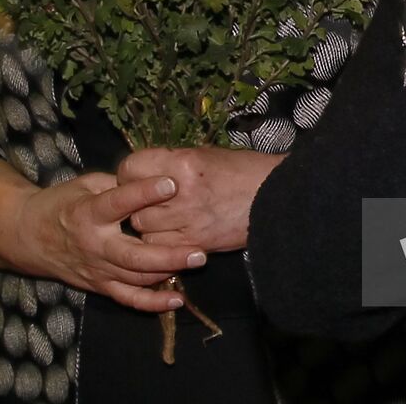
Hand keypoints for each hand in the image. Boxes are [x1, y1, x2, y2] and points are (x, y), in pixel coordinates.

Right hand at [13, 171, 203, 311]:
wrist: (27, 236)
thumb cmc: (61, 203)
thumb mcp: (84, 184)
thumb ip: (117, 184)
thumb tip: (153, 177)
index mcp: (89, 213)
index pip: (119, 203)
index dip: (144, 193)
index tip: (172, 184)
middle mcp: (94, 245)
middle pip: (134, 255)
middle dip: (169, 254)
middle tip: (199, 248)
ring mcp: (97, 270)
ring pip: (136, 278)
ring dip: (168, 272)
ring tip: (197, 260)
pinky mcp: (99, 285)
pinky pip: (127, 299)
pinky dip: (152, 303)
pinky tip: (177, 299)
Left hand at [118, 147, 284, 252]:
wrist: (275, 198)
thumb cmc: (243, 170)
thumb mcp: (206, 155)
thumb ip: (172, 163)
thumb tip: (146, 171)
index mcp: (181, 162)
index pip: (130, 168)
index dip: (130, 174)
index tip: (138, 177)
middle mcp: (178, 192)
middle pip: (132, 202)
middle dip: (137, 203)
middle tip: (150, 202)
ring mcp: (185, 221)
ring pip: (143, 229)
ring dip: (148, 226)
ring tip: (164, 219)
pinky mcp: (193, 244)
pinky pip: (159, 250)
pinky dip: (161, 245)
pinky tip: (172, 237)